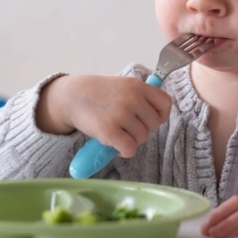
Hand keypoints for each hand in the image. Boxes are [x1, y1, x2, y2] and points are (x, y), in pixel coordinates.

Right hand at [36, 74, 171, 157]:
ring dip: (131, 140)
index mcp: (138, 86)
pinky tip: (115, 145)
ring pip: (142, 138)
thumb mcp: (123, 85)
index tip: (149, 119)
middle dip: (142, 129)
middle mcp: (132, 98)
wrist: (72, 96)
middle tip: (126, 127)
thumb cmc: (99, 94)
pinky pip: (129, 149)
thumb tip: (159, 116)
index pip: (165, 104)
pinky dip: (124, 151)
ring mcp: (121, 114)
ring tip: (117, 133)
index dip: (160, 115)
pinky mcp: (109, 130)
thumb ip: (141, 97)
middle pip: (153, 125)